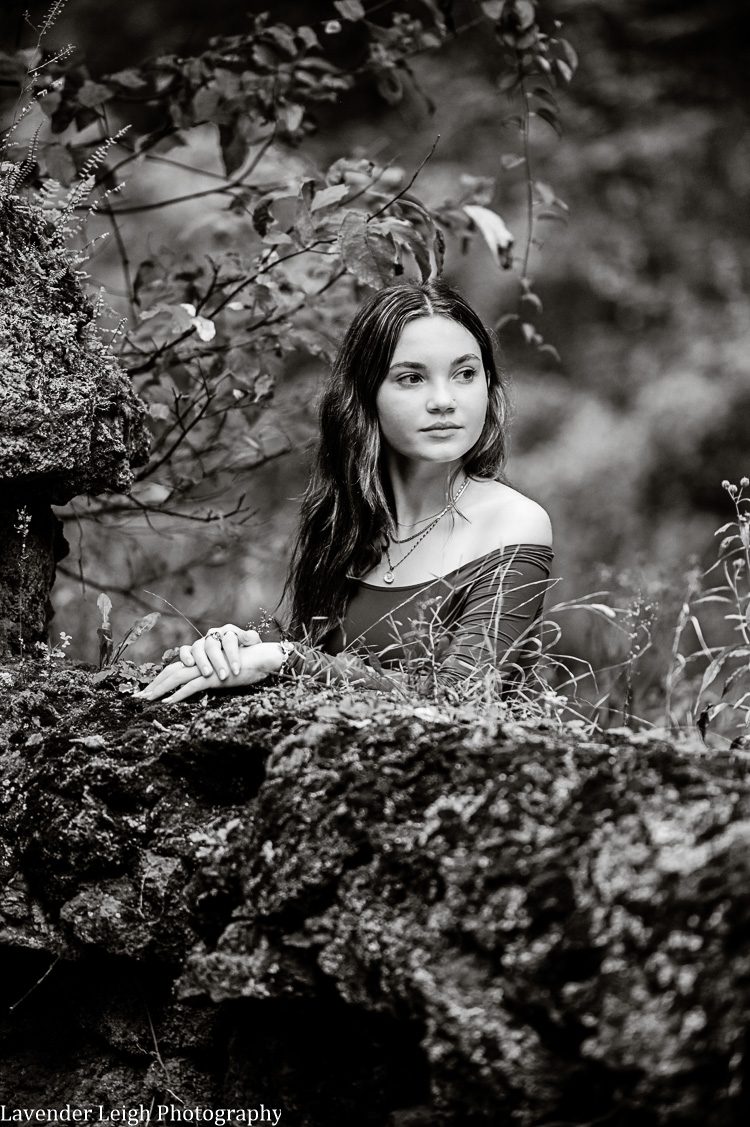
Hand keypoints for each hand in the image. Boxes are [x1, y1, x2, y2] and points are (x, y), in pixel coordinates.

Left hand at [133, 641, 282, 703]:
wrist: (265, 658)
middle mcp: (201, 661)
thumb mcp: (225, 672)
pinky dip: (178, 694)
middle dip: (154, 685)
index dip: (160, 679)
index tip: (148, 691)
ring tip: (148, 701)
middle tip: (138, 698)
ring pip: (177, 676)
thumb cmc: (249, 665)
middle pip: (171, 671)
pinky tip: (168, 702)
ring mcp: (207, 667)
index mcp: (202, 659)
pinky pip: (192, 685)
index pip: (175, 668)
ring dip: (160, 689)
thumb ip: (212, 676)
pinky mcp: (215, 676)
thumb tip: (197, 687)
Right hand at [179, 623, 261, 679]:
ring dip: (202, 661)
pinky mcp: (191, 650)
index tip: (236, 670)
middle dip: (218, 661)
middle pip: (212, 645)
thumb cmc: (246, 653)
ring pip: (198, 648)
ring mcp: (202, 642)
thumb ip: (251, 639)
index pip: (229, 640)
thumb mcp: (252, 646)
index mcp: (229, 631)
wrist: (239, 657)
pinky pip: (184, 650)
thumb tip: (246, 636)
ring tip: (208, 673)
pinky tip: (189, 665)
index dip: (233, 655)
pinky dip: (185, 656)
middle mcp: (214, 635)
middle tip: (224, 675)